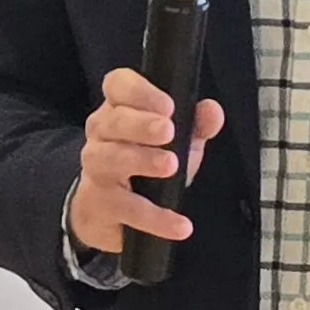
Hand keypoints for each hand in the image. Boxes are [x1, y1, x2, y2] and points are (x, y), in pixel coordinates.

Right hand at [68, 68, 225, 255]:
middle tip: (167, 131)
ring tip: (170, 166)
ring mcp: (96, 168)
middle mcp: (101, 134)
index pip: (118, 86)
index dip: (139, 91)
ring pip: (110, 159)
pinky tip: (179, 224)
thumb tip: (212, 111)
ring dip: (141, 161)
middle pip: (113, 121)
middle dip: (141, 124)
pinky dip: (155, 218)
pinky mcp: (99, 204)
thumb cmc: (146, 163)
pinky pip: (125, 208)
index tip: (167, 104)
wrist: (110, 212)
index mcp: (119, 108)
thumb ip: (197, 124)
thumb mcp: (179, 141)